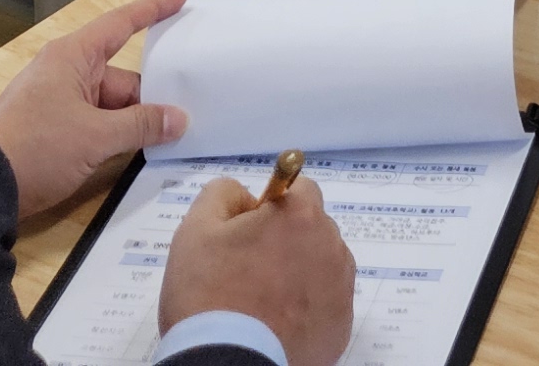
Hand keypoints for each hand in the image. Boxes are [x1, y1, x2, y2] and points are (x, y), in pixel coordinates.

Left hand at [0, 0, 189, 217]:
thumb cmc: (37, 148)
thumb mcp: (96, 137)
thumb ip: (141, 125)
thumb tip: (178, 119)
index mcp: (73, 57)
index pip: (122, 24)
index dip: (154, 9)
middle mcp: (65, 73)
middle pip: (122, 77)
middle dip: (151, 96)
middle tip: (191, 110)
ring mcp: (57, 102)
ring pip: (110, 105)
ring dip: (133, 122)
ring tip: (171, 138)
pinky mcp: (51, 130)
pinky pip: (95, 123)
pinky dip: (115, 134)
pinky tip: (137, 150)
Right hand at [159, 175, 354, 365]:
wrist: (227, 363)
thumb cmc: (209, 296)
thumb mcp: (196, 229)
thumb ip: (223, 194)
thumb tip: (246, 196)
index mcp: (301, 216)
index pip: (298, 190)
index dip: (270, 208)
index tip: (246, 235)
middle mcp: (331, 246)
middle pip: (312, 229)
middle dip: (285, 241)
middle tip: (248, 271)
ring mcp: (341, 289)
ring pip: (321, 266)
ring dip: (299, 273)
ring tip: (262, 302)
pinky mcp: (341, 326)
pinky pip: (325, 304)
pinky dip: (306, 309)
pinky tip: (277, 323)